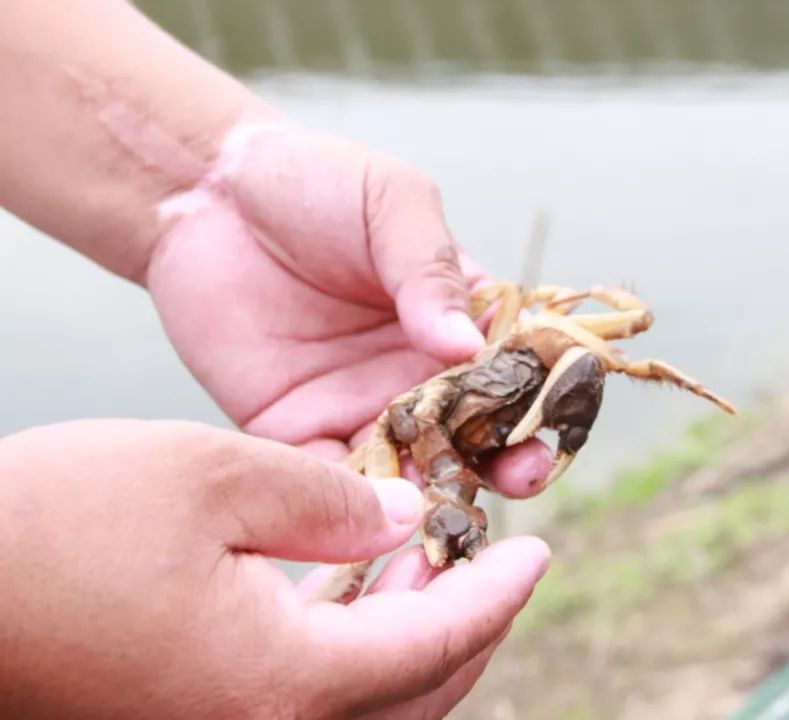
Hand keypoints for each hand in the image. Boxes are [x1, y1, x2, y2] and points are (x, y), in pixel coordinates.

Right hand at [0, 420, 549, 718]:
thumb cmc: (58, 523)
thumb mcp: (213, 476)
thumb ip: (330, 501)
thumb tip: (402, 523)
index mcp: (282, 683)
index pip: (435, 642)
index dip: (498, 594)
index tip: (538, 552)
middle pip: (413, 696)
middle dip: (467, 628)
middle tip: (490, 561)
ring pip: (362, 709)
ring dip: (409, 642)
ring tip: (423, 565)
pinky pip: (299, 705)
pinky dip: (346, 655)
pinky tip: (343, 592)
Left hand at [148, 124, 549, 495]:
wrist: (205, 194)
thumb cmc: (315, 183)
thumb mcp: (392, 204)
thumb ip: (430, 271)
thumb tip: (467, 346)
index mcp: (460, 316)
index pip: (516, 370)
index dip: (541, 402)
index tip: (551, 425)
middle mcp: (421, 372)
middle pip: (477, 433)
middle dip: (503, 462)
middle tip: (518, 477)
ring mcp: (364, 406)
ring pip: (415, 469)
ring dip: (436, 494)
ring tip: (448, 506)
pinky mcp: (302, 431)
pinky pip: (336, 482)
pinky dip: (358, 507)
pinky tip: (374, 514)